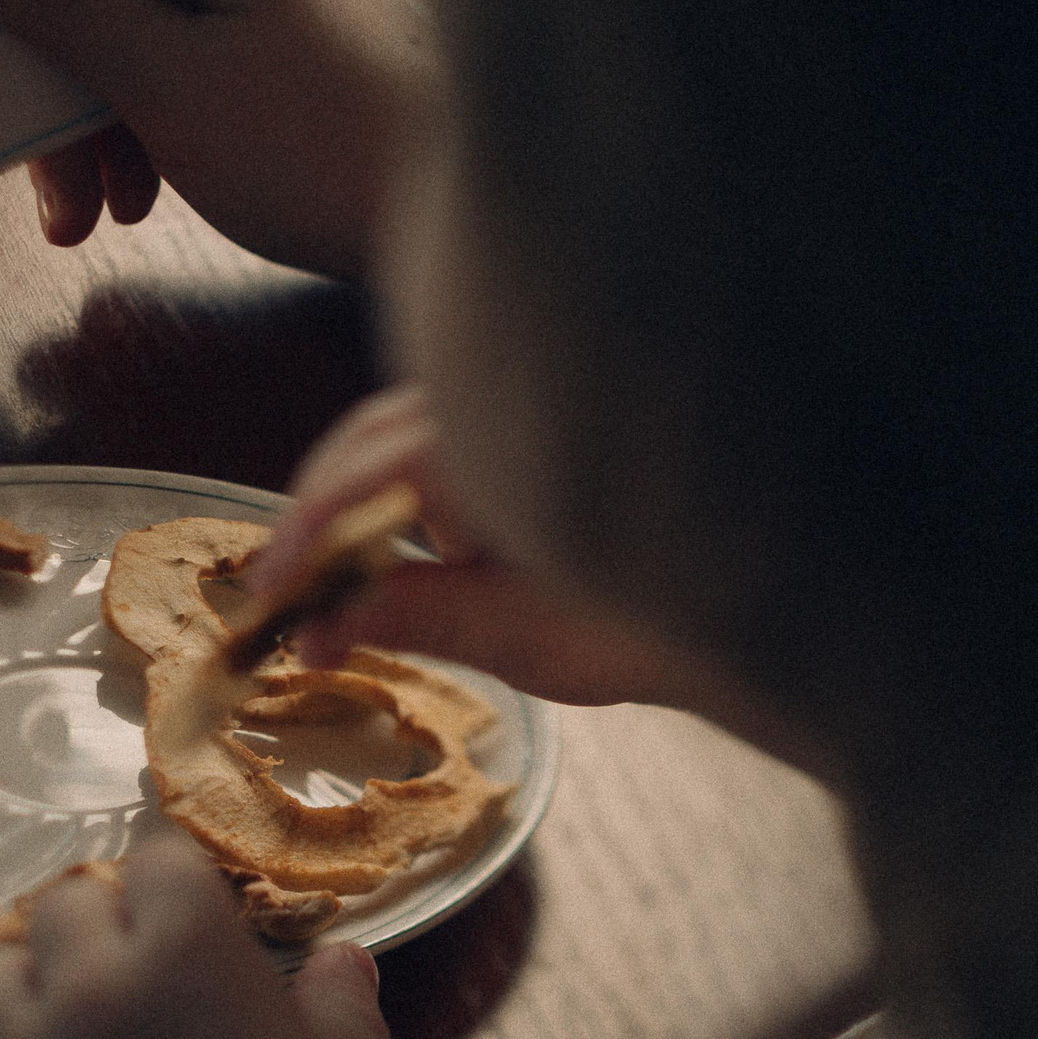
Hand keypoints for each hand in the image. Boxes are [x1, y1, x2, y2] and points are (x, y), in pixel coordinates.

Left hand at [0, 835, 396, 1038]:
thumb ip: (341, 1002)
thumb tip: (340, 960)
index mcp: (185, 948)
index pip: (155, 859)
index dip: (175, 886)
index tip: (189, 911)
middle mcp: (89, 986)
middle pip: (60, 904)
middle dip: (97, 924)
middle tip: (131, 966)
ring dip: (22, 988)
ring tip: (63, 1019)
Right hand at [243, 387, 742, 709]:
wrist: (771, 595)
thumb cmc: (658, 613)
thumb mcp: (521, 632)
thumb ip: (412, 618)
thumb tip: (316, 631)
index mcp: (483, 443)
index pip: (357, 477)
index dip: (301, 539)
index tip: (266, 596)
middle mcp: (490, 406)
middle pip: (366, 445)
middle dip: (323, 520)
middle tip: (288, 597)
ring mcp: (508, 410)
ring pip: (402, 438)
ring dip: (368, 507)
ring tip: (352, 587)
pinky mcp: (532, 427)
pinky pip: (447, 443)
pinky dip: (415, 496)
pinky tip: (430, 552)